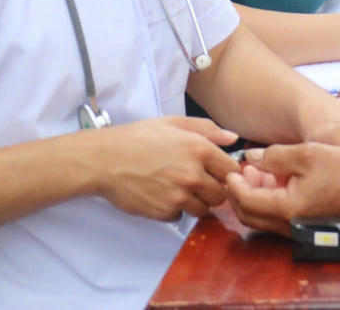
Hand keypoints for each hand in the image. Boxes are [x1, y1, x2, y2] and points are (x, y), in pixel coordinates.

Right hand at [89, 115, 239, 220]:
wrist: (105, 160)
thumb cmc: (139, 137)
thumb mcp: (174, 123)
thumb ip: (208, 129)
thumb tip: (234, 139)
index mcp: (200, 149)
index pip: (232, 170)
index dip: (226, 172)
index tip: (217, 172)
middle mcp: (193, 175)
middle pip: (220, 195)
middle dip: (212, 190)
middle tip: (196, 182)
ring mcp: (179, 196)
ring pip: (203, 209)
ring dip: (195, 202)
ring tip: (178, 188)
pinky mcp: (164, 212)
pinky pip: (181, 217)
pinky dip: (175, 210)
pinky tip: (162, 196)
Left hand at [227, 143, 339, 234]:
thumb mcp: (309, 153)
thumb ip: (275, 156)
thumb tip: (251, 157)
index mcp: (287, 208)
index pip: (245, 200)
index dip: (234, 183)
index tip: (232, 167)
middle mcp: (291, 225)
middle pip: (250, 215)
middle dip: (241, 193)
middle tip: (243, 171)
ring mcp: (301, 230)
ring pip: (265, 218)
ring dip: (257, 197)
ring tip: (264, 171)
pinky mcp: (311, 228)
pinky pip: (281, 219)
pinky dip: (274, 202)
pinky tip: (284, 181)